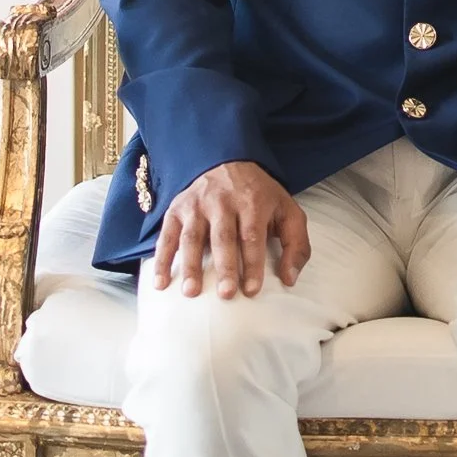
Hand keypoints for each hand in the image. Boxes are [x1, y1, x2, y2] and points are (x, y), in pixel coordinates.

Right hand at [151, 159, 311, 297]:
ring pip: (192, 237)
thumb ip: (296, 245)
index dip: (252, 264)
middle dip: (224, 266)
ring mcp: (197, 205)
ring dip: (191, 265)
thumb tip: (290, 280)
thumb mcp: (288, 212)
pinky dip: (162, 259)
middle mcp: (223, 202)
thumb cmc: (260, 196)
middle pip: (223, 237)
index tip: (251, 290)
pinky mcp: (177, 209)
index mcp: (252, 202)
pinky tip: (161, 282)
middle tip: (226, 294)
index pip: (252, 236)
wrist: (227, 162)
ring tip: (191, 292)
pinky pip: (167, 236)